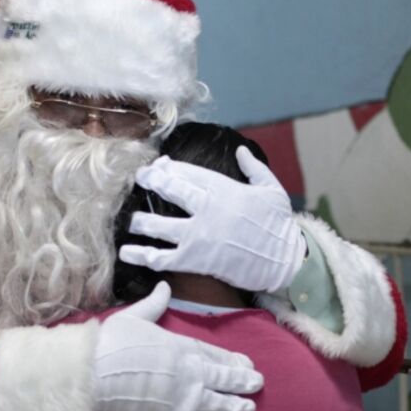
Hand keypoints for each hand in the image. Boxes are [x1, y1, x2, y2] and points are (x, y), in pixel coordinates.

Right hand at [93, 283, 263, 410]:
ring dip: (238, 407)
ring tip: (250, 409)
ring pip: (222, 404)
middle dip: (243, 382)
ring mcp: (189, 397)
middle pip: (225, 378)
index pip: (215, 354)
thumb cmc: (113, 343)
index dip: (232, 360)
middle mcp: (194, 372)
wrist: (98, 372)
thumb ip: (154, 304)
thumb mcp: (135, 316)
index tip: (246, 363)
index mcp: (184, 346)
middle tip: (258, 384)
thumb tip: (164, 285)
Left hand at [119, 147, 306, 292]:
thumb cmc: (280, 225)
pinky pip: (161, 257)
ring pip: (157, 224)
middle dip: (149, 181)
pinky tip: (127, 253)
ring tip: (129, 220)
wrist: (283, 261)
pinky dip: (142, 255)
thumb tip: (239, 150)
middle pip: (168, 189)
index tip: (158, 166)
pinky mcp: (194, 260)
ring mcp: (197, 235)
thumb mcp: (272, 189)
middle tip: (137, 179)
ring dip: (139, 221)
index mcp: (223, 188)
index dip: (168, 167)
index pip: (186, 171)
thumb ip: (253, 167)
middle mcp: (206, 208)